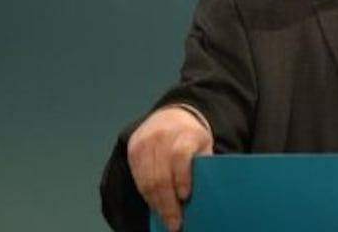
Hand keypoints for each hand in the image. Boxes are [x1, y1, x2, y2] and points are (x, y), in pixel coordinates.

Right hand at [127, 106, 213, 231]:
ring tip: (166, 220)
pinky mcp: (133, 150)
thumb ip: (203, 164)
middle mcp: (162, 136)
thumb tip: (204, 195)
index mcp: (185, 133)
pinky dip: (147, 196)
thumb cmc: (191, 137)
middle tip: (175, 223)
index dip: (182, 177)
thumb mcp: (204, 144)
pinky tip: (156, 206)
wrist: (170, 116)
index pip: (180, 155)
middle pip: (161, 175)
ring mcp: (145, 143)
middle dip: (168, 203)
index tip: (186, 196)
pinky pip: (138, 179)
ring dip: (156, 204)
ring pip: (147, 180)